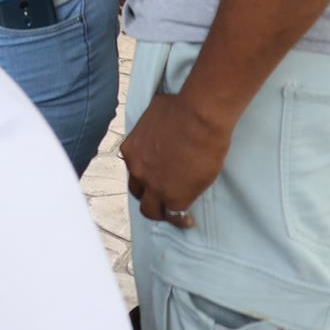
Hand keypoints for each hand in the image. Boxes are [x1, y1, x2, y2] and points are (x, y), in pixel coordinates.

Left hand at [120, 90, 233, 228]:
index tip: (155, 178)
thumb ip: (152, 127)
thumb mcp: (153, 115)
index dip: (144, 175)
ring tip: (174, 215)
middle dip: (148, 196)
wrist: (198, 118)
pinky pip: (174, 214)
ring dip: (161, 212)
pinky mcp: (174, 196)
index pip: (133, 169)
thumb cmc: (180, 109)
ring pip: (151, 209)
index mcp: (130, 150)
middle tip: (161, 200)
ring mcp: (153, 185)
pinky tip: (188, 220)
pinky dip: (180, 219)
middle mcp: (136, 170)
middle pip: (137, 191)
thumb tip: (160, 119)